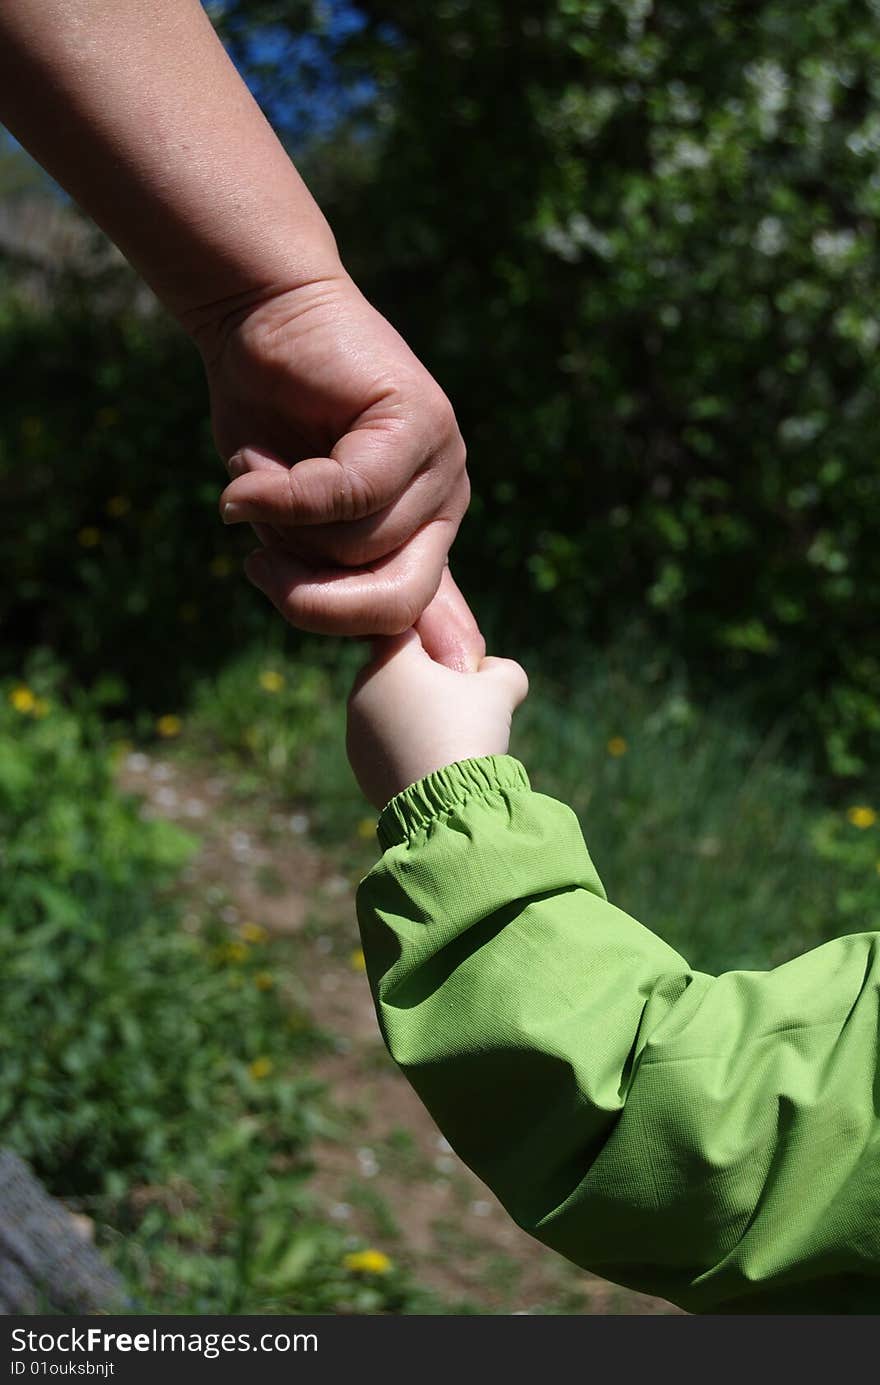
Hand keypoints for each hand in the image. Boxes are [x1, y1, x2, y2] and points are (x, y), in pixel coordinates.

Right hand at [201, 272, 469, 639]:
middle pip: (395, 599)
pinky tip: (247, 479)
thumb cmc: (269, 422)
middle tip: (259, 569)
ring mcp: (440, 463)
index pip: (415, 611)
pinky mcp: (419, 422)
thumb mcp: (292, 518)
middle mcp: (442, 504)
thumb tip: (398, 639)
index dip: (379, 630)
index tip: (339, 609)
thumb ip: (326, 574)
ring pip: (361, 548)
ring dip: (287, 529)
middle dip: (316, 603)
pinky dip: (284, 495)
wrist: (261, 320)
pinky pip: (349, 493)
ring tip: (259, 479)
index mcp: (421, 534)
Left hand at [347, 616, 528, 810]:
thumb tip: (492, 669)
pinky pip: (382, 742)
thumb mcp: (504, 688)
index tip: (455, 661)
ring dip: (410, 713)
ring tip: (445, 735)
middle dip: (421, 679)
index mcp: (390, 659)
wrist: (448, 803)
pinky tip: (429, 759)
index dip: (434, 641)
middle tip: (455, 700)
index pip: (407, 631)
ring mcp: (354, 729)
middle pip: (395, 670)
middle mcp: (362, 689)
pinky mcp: (357, 763)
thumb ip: (501, 667)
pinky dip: (401, 744)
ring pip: (386, 707)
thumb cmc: (471, 732)